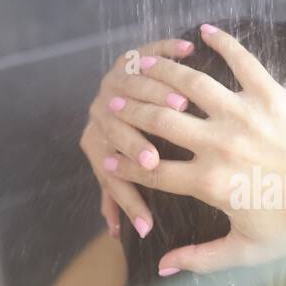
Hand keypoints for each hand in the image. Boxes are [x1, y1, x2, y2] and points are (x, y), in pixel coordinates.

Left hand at [80, 37, 195, 237]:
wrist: (118, 103)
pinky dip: (165, 49)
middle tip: (156, 155)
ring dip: (154, 95)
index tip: (151, 185)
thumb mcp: (115, 178)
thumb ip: (120, 202)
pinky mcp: (129, 58)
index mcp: (97, 142)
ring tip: (180, 105)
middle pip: (115, 123)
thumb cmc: (125, 150)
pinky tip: (188, 51)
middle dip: (136, 139)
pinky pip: (146, 51)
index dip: (127, 182)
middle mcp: (101, 109)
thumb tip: (118, 235)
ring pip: (131, 85)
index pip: (109, 166)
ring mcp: (113, 80)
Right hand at [101, 23, 285, 274]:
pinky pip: (241, 60)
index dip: (124, 164)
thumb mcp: (248, 251)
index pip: (152, 171)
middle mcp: (221, 145)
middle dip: (129, 111)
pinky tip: (203, 32)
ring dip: (161, 73)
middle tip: (111, 102)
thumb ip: (201, 259)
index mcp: (211, 184)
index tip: (106, 155)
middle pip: (159, 121)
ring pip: (190, 85)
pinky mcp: (272, 95)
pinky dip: (221, 42)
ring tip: (142, 66)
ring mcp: (246, 115)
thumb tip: (163, 268)